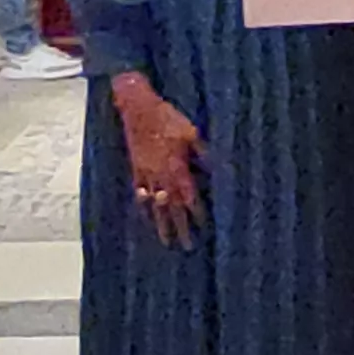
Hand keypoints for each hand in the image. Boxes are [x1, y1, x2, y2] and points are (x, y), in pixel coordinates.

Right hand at [114, 76, 208, 247]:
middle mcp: (161, 175)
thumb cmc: (167, 117)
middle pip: (172, 206)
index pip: (189, 195)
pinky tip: (146, 217)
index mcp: (176, 167)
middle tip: (186, 246)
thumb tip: (217, 169)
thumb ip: (203, 153)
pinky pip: (140, 192)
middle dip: (180, 227)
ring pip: (155, 204)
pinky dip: (144, 206)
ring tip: (165, 241)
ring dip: (161, 223)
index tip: (203, 227)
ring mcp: (146, 173)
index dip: (196, 212)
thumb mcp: (191, 133)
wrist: (137, 108)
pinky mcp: (136, 168)